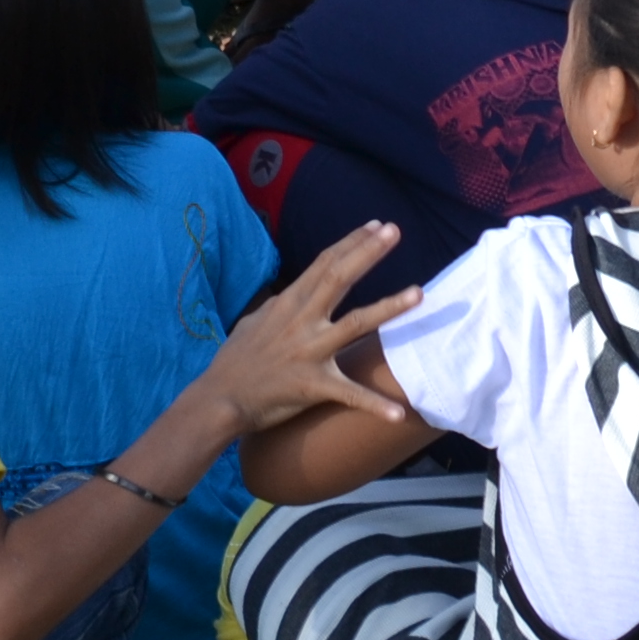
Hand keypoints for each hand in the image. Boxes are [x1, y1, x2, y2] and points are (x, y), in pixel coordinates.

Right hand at [203, 222, 422, 431]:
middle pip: (340, 278)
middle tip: (394, 230)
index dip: (351, 243)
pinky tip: (400, 413)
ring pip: (355, 324)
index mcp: (289, 303)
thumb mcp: (255, 321)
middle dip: (368, 253)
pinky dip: (375, 405)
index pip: (324, 264)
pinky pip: (349, 396)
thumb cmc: (235, 360)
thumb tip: (292, 292)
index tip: (375, 226)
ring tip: (419, 294)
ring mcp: (309, 351)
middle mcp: (301, 320)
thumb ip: (279, 305)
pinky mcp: (312, 385)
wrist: (219, 398)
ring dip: (389, 308)